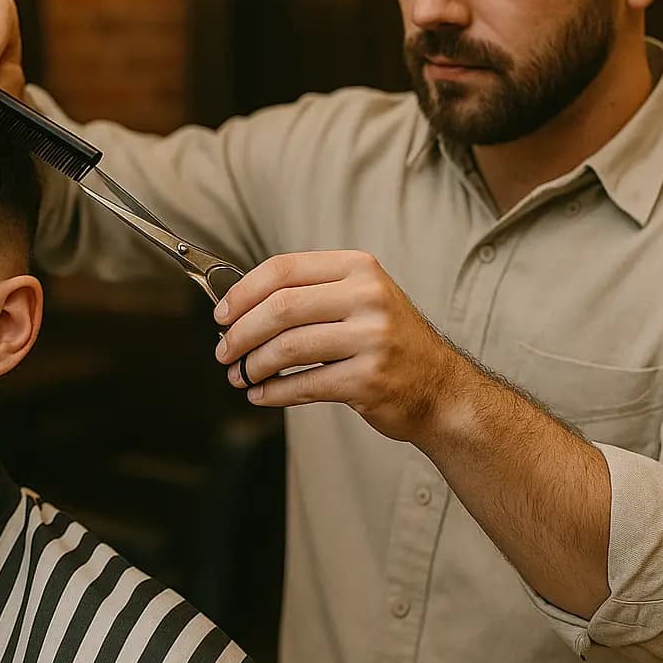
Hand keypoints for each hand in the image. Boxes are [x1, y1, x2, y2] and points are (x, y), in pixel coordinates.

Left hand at [213, 250, 462, 442]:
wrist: (440, 387)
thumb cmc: (389, 341)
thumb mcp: (359, 299)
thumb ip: (310, 294)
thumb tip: (239, 307)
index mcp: (359, 268)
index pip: (284, 269)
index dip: (242, 292)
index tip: (222, 314)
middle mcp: (368, 297)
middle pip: (280, 307)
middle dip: (240, 333)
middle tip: (224, 351)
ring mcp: (371, 338)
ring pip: (287, 347)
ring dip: (252, 365)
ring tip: (240, 375)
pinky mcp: (369, 379)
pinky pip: (304, 384)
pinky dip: (272, 392)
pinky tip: (260, 394)